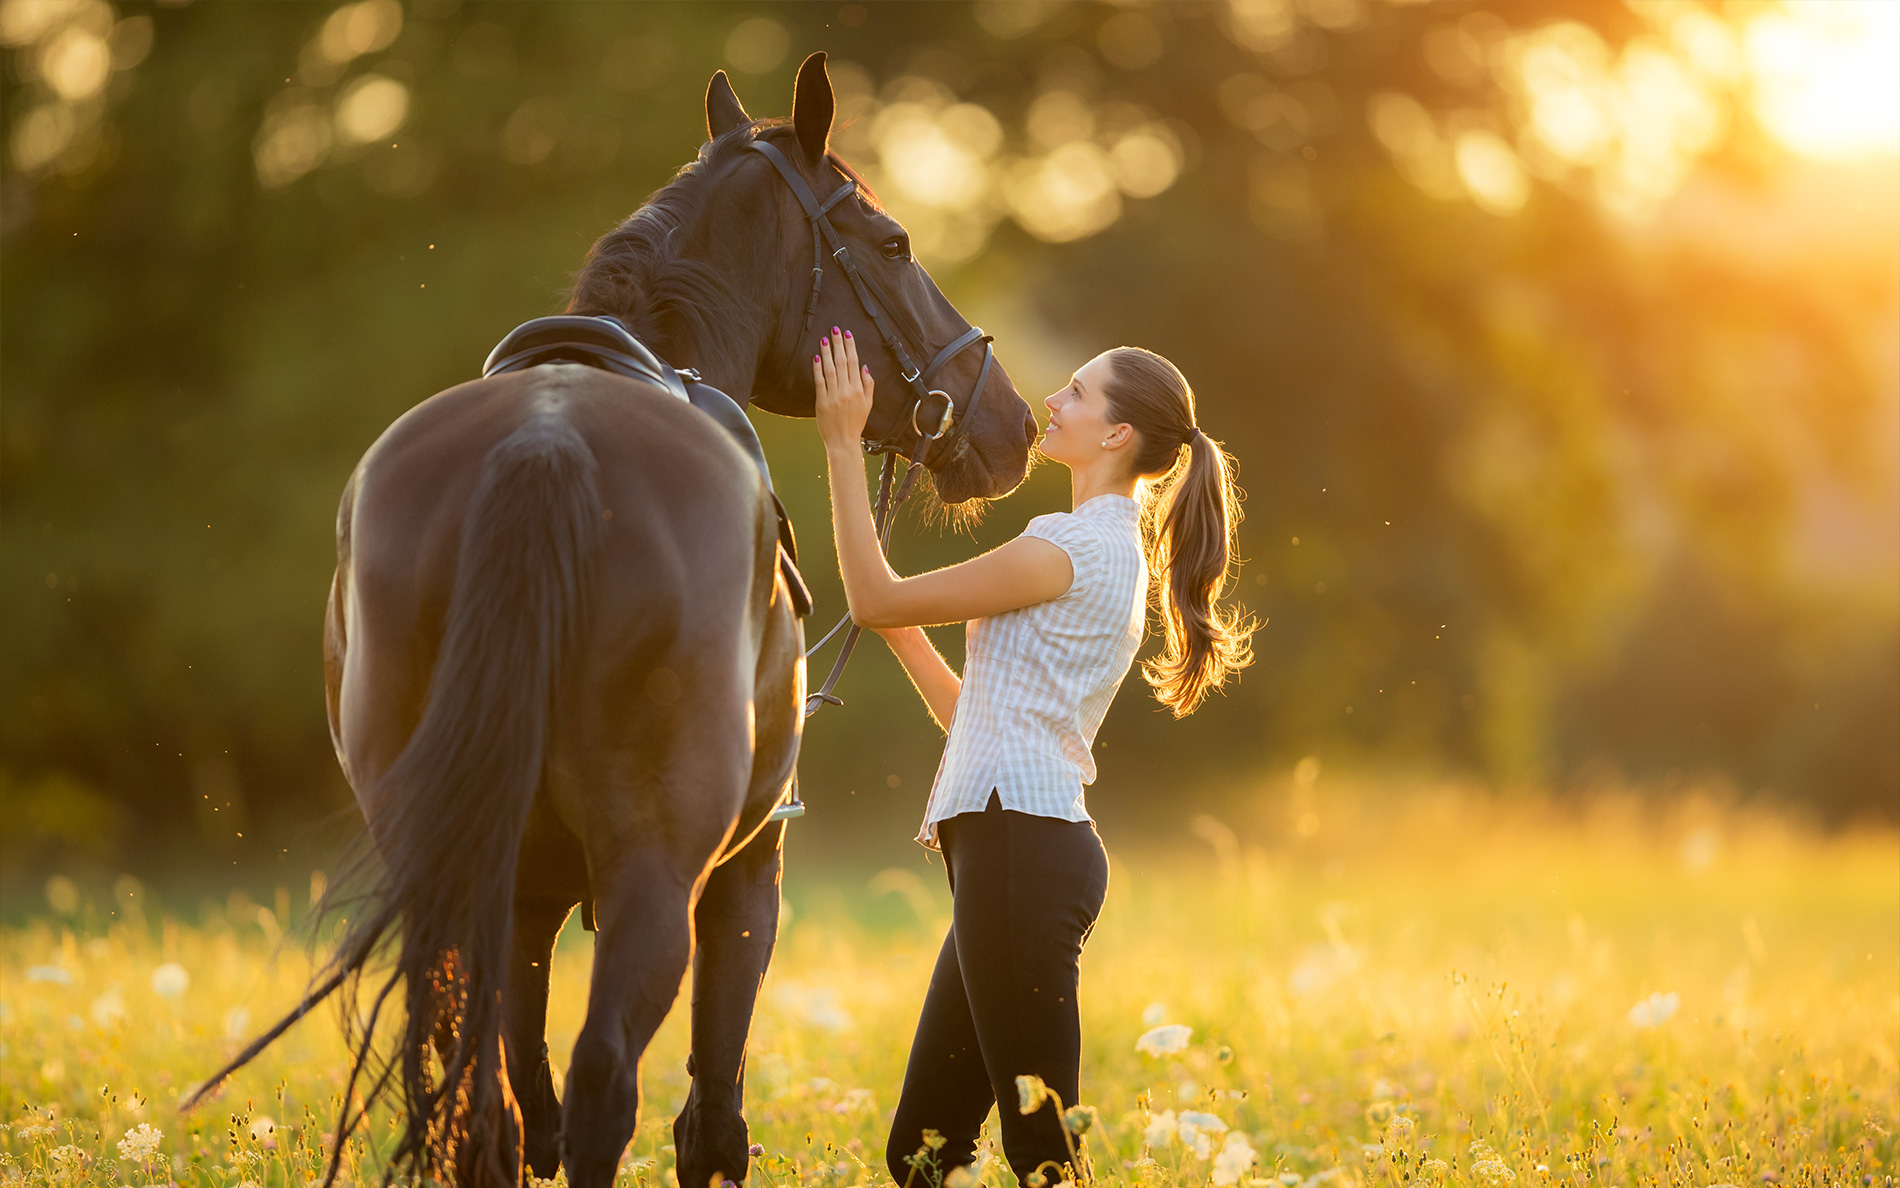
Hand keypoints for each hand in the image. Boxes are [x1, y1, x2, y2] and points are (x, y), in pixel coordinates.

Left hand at [813, 326, 872, 453]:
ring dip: (827, 352)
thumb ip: (868, 384)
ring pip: (830, 369)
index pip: (854, 363)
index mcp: (859, 390)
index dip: (850, 347)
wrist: (843, 441)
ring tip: (824, 338)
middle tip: (834, 329)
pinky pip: (819, 381)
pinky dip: (817, 368)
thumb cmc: (856, 423)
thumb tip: (864, 366)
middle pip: (842, 362)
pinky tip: (816, 357)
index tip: (847, 334)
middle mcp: (847, 391)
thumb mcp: (868, 404)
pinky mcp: (822, 402)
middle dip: (838, 344)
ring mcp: (833, 396)